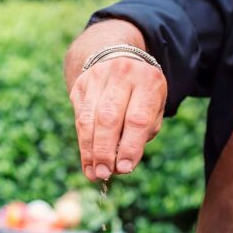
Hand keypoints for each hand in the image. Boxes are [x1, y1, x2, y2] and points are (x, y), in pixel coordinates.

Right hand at [69, 57, 166, 180]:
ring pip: (89, 120)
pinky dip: (83, 143)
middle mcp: (122, 74)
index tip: (125, 169)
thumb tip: (122, 165)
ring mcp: (97, 78)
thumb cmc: (140, 94)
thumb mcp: (153, 108)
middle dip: (105, 151)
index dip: (130, 146)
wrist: (117, 58)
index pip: (137, 119)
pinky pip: (79, 119)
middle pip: (109, 119)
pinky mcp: (80, 86)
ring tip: (94, 173)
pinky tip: (87, 161)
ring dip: (90, 151)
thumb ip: (143, 134)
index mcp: (148, 80)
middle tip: (104, 173)